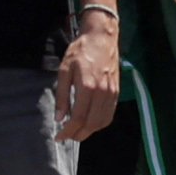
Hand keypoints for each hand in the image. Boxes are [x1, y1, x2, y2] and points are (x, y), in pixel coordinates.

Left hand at [51, 19, 119, 141]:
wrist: (102, 37)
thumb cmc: (80, 51)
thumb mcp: (64, 70)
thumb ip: (62, 95)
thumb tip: (59, 118)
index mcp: (87, 87)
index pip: (78, 118)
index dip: (68, 131)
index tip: (59, 137)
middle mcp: (102, 93)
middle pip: (91, 124)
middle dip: (78, 134)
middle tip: (67, 136)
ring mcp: (111, 93)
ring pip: (102, 122)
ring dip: (89, 131)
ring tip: (77, 132)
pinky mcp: (117, 92)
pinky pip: (110, 114)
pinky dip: (100, 123)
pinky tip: (91, 123)